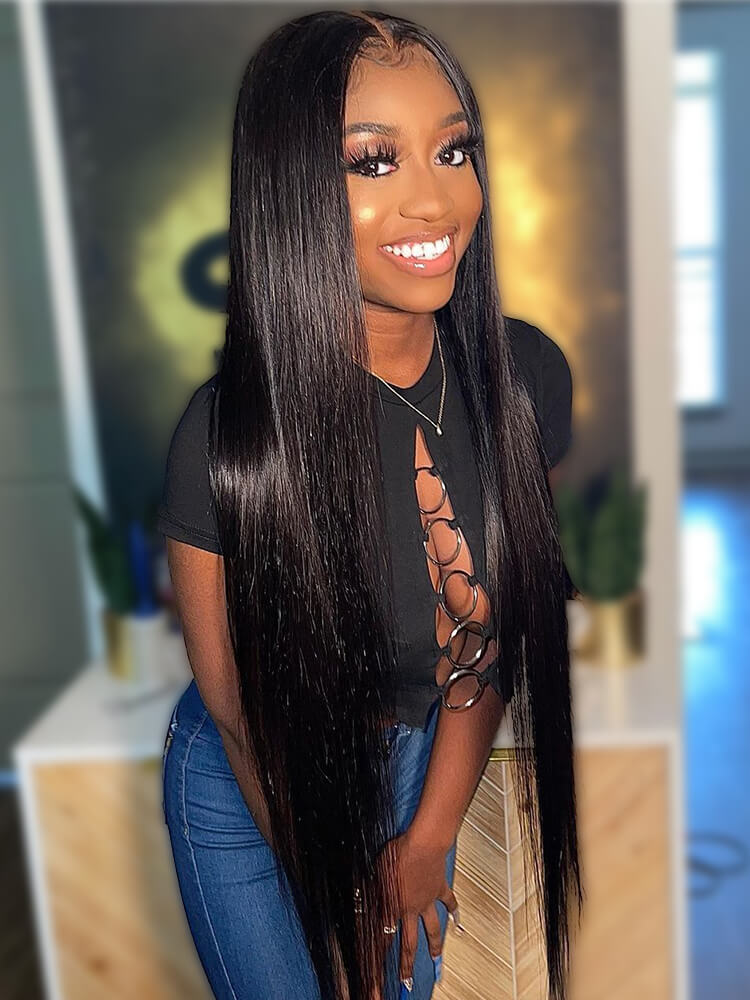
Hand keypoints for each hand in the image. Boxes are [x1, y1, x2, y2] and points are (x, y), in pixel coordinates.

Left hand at [379, 824, 458, 986]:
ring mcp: (427, 901)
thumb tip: (362, 897)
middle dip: (407, 964)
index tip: (378, 976)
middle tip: (407, 980)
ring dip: (434, 944)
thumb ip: (371, 888)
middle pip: (409, 942)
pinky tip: (458, 920)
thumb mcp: (376, 872)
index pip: (384, 938)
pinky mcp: (439, 889)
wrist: (423, 845)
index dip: (379, 958)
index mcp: (392, 907)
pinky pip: (448, 902)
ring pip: (431, 929)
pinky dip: (454, 911)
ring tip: (437, 957)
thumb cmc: (397, 854)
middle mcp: (410, 909)